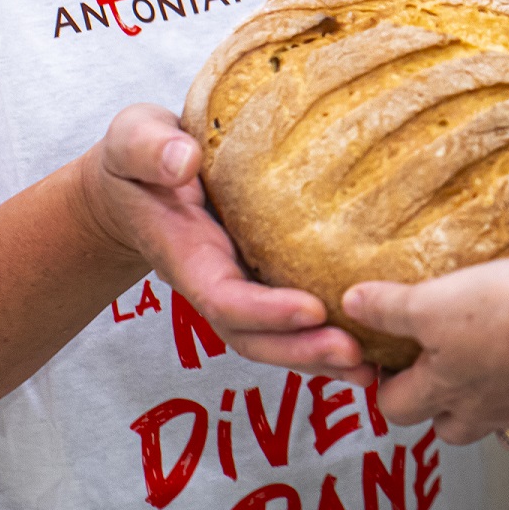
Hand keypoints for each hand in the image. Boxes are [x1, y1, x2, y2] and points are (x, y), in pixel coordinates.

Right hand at [80, 104, 369, 383]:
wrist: (139, 182)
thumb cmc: (140, 156)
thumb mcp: (135, 140)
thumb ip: (149, 150)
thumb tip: (183, 163)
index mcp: (188, 256)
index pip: (224, 297)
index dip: (266, 311)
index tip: (312, 308)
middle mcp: (216, 283)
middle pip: (254, 336)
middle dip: (302, 350)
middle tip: (354, 354)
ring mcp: (242, 288)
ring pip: (277, 340)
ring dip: (320, 359)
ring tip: (371, 369)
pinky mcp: (265, 282)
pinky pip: (295, 324)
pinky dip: (327, 343)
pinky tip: (373, 352)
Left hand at [343, 258, 508, 444]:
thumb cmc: (508, 316)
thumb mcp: (434, 301)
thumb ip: (391, 307)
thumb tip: (352, 303)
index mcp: (441, 388)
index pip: (394, 407)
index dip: (385, 387)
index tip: (387, 363)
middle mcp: (477, 410)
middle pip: (445, 427)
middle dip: (434, 405)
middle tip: (434, 370)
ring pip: (492, 422)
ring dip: (483, 404)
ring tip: (486, 370)